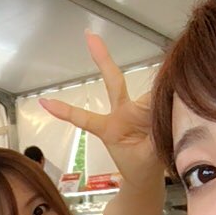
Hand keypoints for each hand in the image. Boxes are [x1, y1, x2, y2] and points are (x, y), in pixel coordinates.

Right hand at [40, 32, 160, 187]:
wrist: (144, 178)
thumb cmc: (157, 158)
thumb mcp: (163, 144)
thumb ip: (159, 125)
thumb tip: (154, 106)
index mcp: (153, 112)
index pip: (155, 91)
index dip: (160, 86)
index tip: (167, 79)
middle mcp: (135, 108)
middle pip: (127, 77)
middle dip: (112, 58)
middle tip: (91, 36)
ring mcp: (119, 116)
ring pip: (114, 86)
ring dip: (105, 65)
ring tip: (90, 40)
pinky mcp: (106, 128)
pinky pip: (83, 118)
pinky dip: (66, 111)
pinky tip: (48, 103)